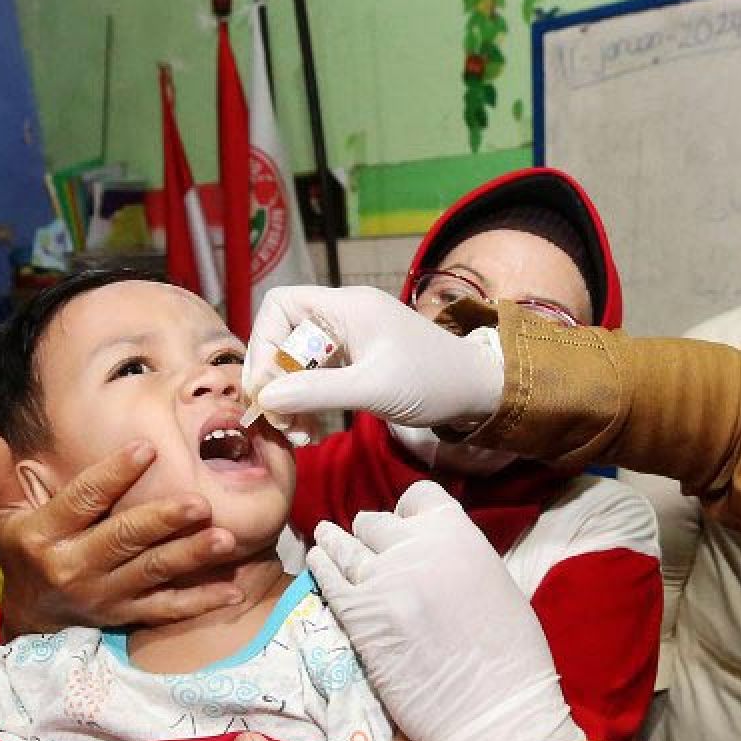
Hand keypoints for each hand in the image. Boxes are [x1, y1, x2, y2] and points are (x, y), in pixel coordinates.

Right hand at [0, 428, 243, 636]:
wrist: (31, 615)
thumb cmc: (24, 549)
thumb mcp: (2, 514)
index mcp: (45, 535)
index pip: (83, 500)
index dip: (114, 474)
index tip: (147, 448)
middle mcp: (75, 567)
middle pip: (124, 540)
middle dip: (163, 520)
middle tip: (202, 501)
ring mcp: (105, 595)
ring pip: (152, 573)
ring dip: (191, 557)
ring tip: (225, 539)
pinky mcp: (127, 615)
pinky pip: (168, 610)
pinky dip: (202, 601)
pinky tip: (234, 588)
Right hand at [243, 285, 502, 426]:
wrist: (477, 390)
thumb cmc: (433, 382)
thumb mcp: (373, 389)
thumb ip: (318, 392)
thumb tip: (266, 397)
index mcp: (347, 307)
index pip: (280, 305)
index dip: (263, 343)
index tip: (265, 388)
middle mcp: (344, 315)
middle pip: (284, 337)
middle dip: (276, 381)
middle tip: (279, 423)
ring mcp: (351, 338)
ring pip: (298, 361)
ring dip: (291, 398)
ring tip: (296, 435)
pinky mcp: (357, 361)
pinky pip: (317, 376)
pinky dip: (310, 402)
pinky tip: (312, 431)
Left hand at [308, 480, 584, 740]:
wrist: (494, 711)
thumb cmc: (511, 657)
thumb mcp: (495, 582)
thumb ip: (459, 557)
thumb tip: (434, 554)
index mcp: (458, 533)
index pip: (418, 497)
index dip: (408, 513)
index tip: (404, 528)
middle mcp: (416, 547)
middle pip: (376, 522)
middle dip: (373, 534)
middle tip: (369, 547)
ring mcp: (382, 579)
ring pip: (345, 545)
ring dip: (336, 542)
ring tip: (325, 537)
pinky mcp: (358, 616)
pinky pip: (329, 579)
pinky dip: (321, 567)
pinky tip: (317, 561)